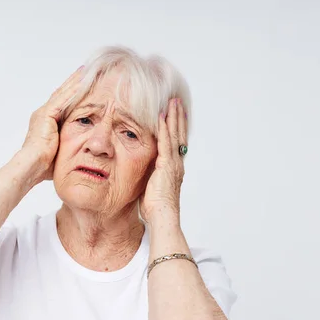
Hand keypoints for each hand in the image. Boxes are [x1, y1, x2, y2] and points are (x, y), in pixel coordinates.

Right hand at [21, 66, 83, 180]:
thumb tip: (81, 151)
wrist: (32, 166)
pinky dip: (73, 91)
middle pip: (61, 94)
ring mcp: (44, 113)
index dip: (71, 93)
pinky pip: (62, 99)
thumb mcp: (60, 151)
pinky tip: (82, 83)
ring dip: (74, 82)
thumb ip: (68, 145)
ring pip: (62, 93)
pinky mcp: (46, 115)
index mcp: (45, 122)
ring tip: (85, 71)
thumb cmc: (43, 165)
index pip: (61, 103)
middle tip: (84, 70)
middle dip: (73, 82)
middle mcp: (43, 114)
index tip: (81, 84)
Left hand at [139, 98, 187, 224]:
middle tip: (177, 101)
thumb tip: (141, 172)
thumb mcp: (151, 188)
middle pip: (179, 134)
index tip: (175, 115)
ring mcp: (173, 163)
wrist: (163, 218)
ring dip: (173, 117)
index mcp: (173, 168)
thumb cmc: (156, 209)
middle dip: (178, 117)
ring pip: (175, 135)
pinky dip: (164, 128)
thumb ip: (148, 176)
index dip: (176, 128)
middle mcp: (176, 163)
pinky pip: (165, 142)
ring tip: (173, 102)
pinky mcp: (166, 165)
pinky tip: (161, 116)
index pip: (176, 143)